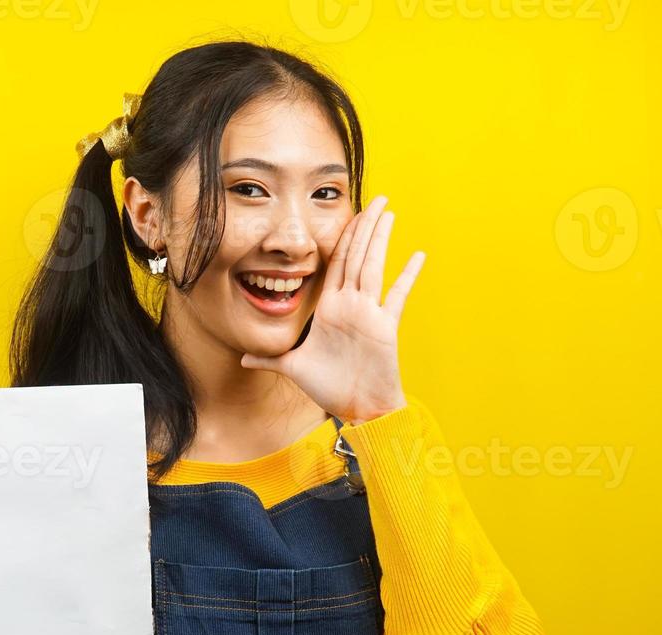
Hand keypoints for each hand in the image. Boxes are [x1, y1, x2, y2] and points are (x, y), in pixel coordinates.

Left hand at [240, 195, 424, 423]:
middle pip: (357, 255)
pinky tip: (417, 255)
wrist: (359, 409)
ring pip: (374, 266)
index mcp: (330, 308)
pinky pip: (397, 296)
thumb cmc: (331, 388)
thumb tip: (243, 356)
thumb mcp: (293, 368)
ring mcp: (369, 313)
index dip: (342, 237)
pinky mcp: (384, 327)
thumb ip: (270, 358)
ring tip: (388, 211)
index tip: (350, 213)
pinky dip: (407, 276)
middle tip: (376, 197)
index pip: (336, 263)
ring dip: (379, 238)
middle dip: (365, 225)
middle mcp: (350, 305)